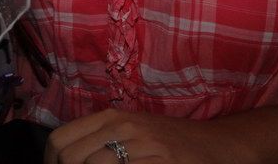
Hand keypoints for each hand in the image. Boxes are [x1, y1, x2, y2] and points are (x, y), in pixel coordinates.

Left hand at [45, 109, 228, 163]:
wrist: (217, 146)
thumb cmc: (170, 144)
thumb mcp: (132, 135)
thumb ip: (99, 143)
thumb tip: (63, 160)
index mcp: (111, 118)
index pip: (59, 140)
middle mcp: (124, 127)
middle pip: (70, 158)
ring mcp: (143, 146)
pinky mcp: (161, 163)